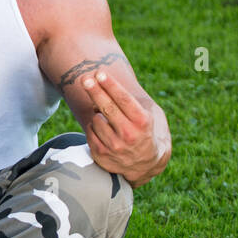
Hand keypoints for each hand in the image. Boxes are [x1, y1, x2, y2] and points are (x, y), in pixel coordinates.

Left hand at [81, 70, 169, 186]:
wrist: (147, 164)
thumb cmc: (147, 131)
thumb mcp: (151, 114)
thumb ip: (134, 101)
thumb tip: (106, 88)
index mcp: (142, 122)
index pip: (123, 99)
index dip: (110, 85)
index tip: (100, 73)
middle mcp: (129, 135)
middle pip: (106, 108)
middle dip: (95, 90)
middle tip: (85, 78)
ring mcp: (114, 147)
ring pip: (95, 120)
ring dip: (97, 113)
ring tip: (105, 116)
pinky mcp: (102, 155)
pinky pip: (89, 132)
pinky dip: (93, 126)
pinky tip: (101, 126)